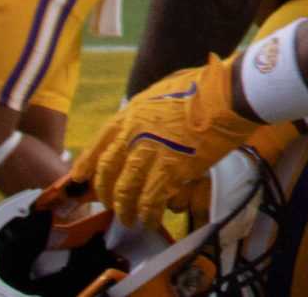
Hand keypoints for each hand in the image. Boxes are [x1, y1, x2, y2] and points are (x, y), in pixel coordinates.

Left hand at [69, 56, 263, 225]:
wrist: (228, 94)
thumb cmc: (205, 86)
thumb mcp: (165, 90)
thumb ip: (148, 110)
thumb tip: (146, 123)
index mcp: (131, 113)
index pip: (99, 144)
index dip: (86, 164)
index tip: (79, 179)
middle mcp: (133, 135)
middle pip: (107, 172)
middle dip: (105, 193)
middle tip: (110, 204)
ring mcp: (150, 153)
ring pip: (124, 191)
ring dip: (124, 209)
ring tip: (130, 219)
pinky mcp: (170, 171)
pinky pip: (150, 201)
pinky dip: (147, 214)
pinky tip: (150, 220)